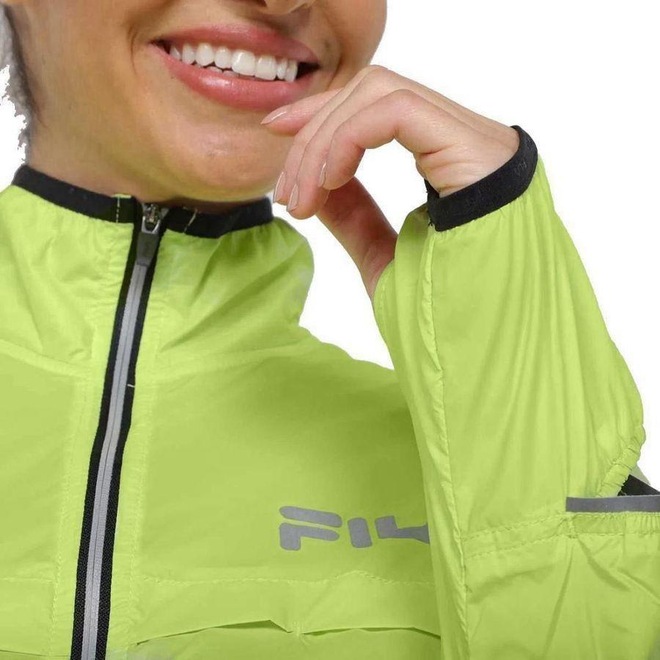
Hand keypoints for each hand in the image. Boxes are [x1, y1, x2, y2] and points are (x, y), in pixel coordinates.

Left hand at [260, 65, 519, 303]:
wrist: (482, 351)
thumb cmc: (442, 318)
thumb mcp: (382, 256)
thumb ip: (355, 214)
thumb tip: (322, 178)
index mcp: (454, 161)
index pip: (379, 105)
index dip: (322, 113)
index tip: (275, 131)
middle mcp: (470, 140)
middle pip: (373, 92)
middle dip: (313, 132)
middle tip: (285, 192)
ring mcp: (477, 141)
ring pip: (380, 93)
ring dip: (323, 140)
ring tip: (302, 199)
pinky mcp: (476, 149)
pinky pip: (397, 111)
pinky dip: (347, 139)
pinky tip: (330, 183)